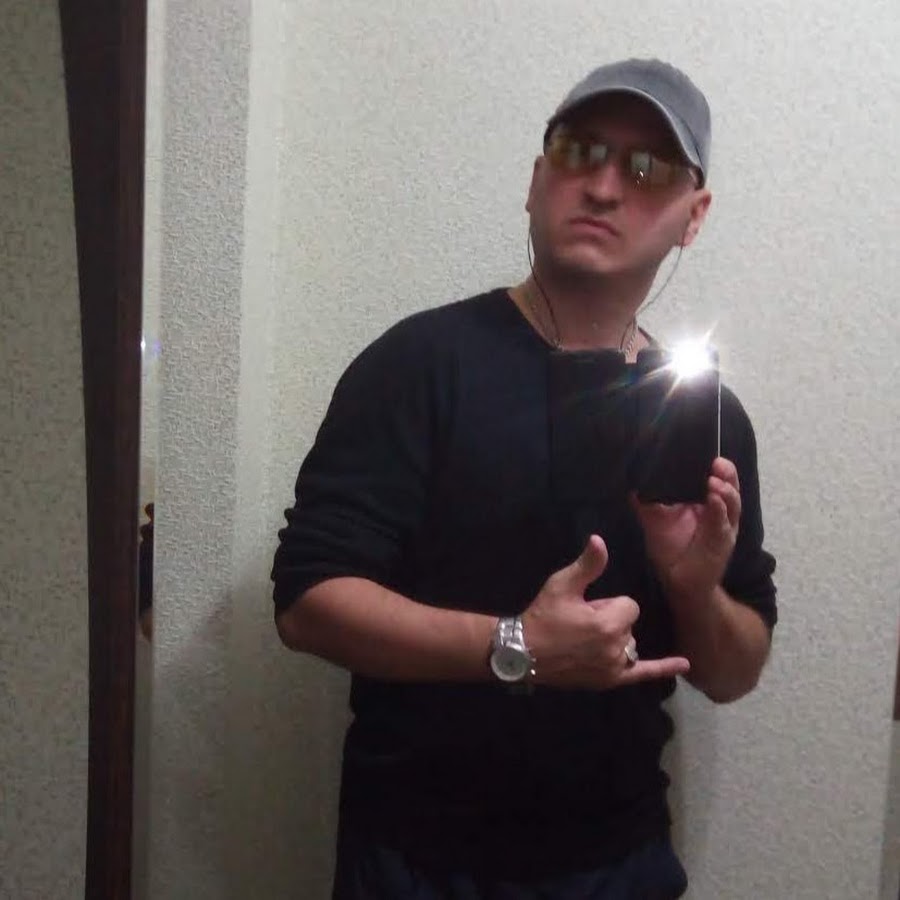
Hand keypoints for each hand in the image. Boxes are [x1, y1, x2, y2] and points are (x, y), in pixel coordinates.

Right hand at [521, 534, 689, 689]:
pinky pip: (641, 673)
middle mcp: (617, 648)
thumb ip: (587, 565)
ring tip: (588, 640)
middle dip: (610, 621)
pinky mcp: (610, 680)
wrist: (523, 652)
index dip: (608, 604)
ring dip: (616, 639)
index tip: (585, 609)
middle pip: (629, 625)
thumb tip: (600, 540)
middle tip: (580, 625)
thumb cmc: (543, 616)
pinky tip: (685, 664)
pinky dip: (663, 668)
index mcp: (609, 624)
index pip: (629, 605)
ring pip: (630, 644)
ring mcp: (614, 667)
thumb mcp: (562, 585)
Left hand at [632, 457, 740, 598]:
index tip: (710, 455)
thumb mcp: (655, 520)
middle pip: (730, 487)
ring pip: (731, 504)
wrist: (678, 580)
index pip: (717, 479)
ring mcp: (724, 526)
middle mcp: (719, 511)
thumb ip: (646, 502)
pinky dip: (719, 511)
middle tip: (718, 463)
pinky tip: (712, 500)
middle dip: (727, 475)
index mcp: (705, 502)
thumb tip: (631, 483)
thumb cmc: (670, 547)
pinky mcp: (723, 542)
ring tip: (713, 482)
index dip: (718, 468)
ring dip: (725, 491)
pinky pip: (723, 525)